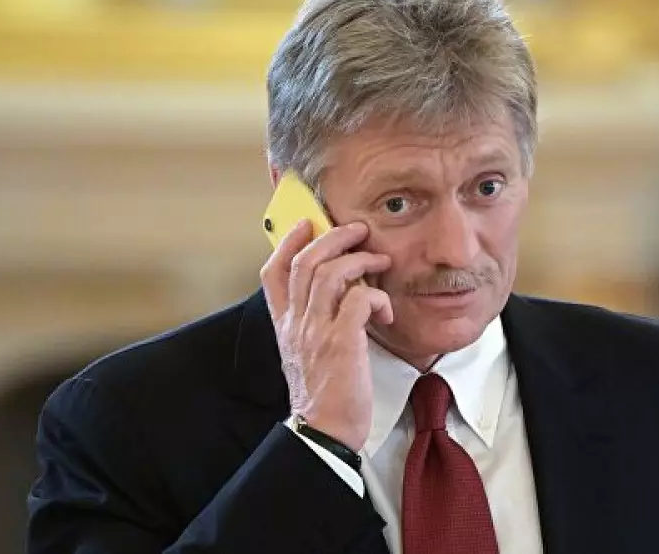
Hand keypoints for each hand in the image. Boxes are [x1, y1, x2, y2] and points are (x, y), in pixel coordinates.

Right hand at [260, 220, 392, 450]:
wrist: (323, 433)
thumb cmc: (324, 395)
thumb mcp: (306, 354)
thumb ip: (312, 324)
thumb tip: (335, 297)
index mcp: (285, 325)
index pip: (273, 272)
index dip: (286, 242)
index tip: (306, 224)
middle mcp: (296, 323)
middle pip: (305, 261)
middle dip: (333, 236)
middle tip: (358, 229)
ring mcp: (316, 331)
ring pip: (330, 272)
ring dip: (359, 259)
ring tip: (380, 261)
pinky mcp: (341, 343)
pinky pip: (360, 300)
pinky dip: (377, 297)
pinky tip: (386, 310)